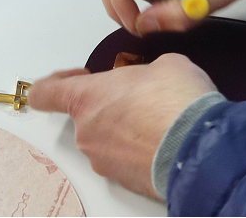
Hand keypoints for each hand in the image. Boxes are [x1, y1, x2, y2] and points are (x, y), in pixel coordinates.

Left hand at [27, 54, 215, 198]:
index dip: (56, 82)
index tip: (75, 77)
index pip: (44, 93)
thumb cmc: (177, 103)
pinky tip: (163, 142)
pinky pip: (124, 161)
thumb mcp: (164, 64)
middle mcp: (86, 132)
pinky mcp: (123, 181)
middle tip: (139, 99)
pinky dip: (138, 152)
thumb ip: (142, 72)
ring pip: (106, 139)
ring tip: (158, 121)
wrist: (201, 147)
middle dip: (110, 107)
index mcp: (85, 98)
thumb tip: (152, 79)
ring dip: (126, 130)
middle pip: (86, 116)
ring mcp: (103, 160)